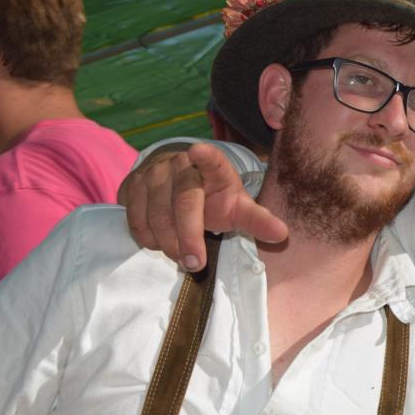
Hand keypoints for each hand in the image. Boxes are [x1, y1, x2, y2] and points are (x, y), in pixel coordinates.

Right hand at [123, 142, 286, 268]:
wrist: (177, 182)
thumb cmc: (213, 198)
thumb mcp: (237, 207)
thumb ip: (258, 220)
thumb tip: (283, 234)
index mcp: (214, 167)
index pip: (212, 159)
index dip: (207, 156)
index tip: (200, 150)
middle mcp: (181, 164)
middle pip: (183, 202)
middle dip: (188, 237)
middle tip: (195, 264)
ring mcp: (153, 172)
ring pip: (156, 213)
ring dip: (167, 243)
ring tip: (181, 257)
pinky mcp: (131, 184)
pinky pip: (135, 218)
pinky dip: (147, 237)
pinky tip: (159, 243)